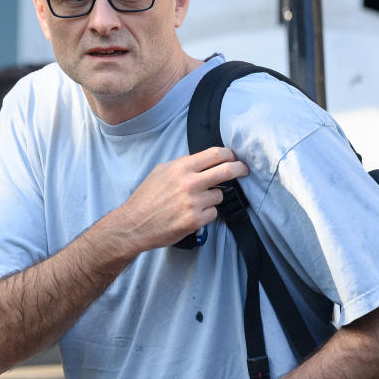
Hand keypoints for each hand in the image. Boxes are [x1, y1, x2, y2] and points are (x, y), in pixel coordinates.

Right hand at [115, 147, 248, 253]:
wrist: (134, 224)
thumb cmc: (147, 197)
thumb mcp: (161, 171)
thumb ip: (183, 164)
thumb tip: (204, 161)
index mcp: (181, 167)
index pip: (215, 154)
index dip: (230, 154)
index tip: (234, 157)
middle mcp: (189, 183)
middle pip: (227, 171)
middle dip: (240, 169)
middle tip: (244, 170)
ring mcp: (194, 202)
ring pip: (220, 194)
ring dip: (213, 197)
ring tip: (197, 201)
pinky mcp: (195, 220)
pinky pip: (214, 213)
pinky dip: (207, 213)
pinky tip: (193, 214)